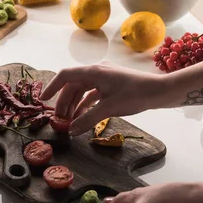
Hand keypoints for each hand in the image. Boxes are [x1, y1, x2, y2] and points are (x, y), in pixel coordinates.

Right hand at [40, 62, 162, 135]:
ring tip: (68, 121)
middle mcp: (96, 72)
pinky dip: (86, 105)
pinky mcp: (111, 85)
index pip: (65, 75)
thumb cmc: (135, 95)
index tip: (43, 100)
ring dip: (74, 104)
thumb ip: (88, 119)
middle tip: (58, 119)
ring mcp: (104, 78)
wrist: (159, 91)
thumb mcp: (109, 109)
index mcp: (93, 72)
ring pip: (82, 90)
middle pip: (72, 85)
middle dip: (64, 101)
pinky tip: (82, 117)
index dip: (52, 87)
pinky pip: (92, 93)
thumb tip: (71, 131)